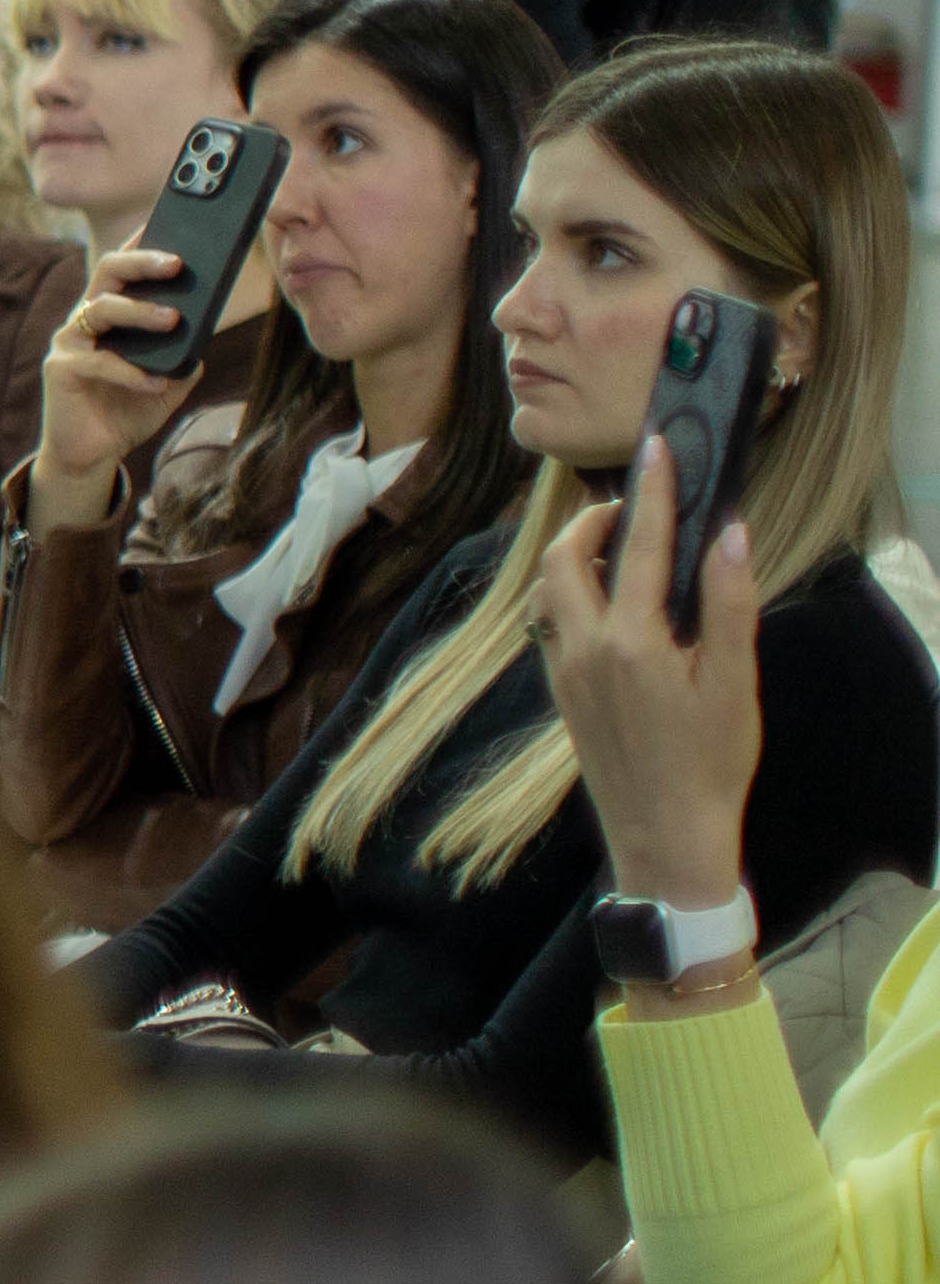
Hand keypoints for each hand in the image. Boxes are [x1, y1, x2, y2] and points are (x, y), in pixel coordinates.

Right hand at [30, 249, 208, 522]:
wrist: (92, 453)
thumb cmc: (128, 409)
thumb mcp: (168, 382)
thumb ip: (183, 357)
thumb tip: (203, 337)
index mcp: (111, 314)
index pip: (124, 267)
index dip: (141, 242)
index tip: (168, 219)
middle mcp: (87, 319)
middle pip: (108, 273)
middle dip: (142, 262)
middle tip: (177, 263)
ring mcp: (71, 342)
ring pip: (102, 309)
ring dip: (140, 311)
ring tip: (173, 319)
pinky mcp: (62, 370)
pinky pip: (98, 362)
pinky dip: (130, 372)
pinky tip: (156, 382)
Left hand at [541, 467, 765, 917]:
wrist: (665, 837)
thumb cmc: (710, 764)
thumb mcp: (734, 682)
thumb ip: (730, 603)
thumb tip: (729, 533)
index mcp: (631, 640)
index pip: (642, 545)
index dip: (651, 490)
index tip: (658, 445)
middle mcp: (583, 647)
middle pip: (564, 559)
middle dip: (591, 521)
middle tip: (630, 505)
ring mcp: (563, 671)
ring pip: (548, 592)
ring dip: (573, 557)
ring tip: (617, 546)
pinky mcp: (560, 692)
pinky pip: (549, 624)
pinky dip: (568, 594)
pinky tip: (603, 600)